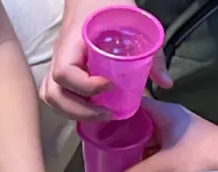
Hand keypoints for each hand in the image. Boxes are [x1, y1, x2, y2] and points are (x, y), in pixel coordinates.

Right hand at [39, 0, 171, 120]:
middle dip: (80, 110)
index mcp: (73, 42)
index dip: (85, 86)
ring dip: (73, 112)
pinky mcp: (61, 70)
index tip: (109, 85)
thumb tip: (166, 83)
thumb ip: (151, 53)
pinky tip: (89, 108)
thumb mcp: (133, 22)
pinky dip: (69, 107)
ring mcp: (58, 63)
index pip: (65, 72)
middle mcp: (60, 55)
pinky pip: (55, 94)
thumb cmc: (108, 4)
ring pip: (51, 96)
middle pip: (54, 93)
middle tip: (106, 113)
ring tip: (98, 114)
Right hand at [105, 98, 217, 171]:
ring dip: (132, 155)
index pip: (129, 105)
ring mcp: (180, 137)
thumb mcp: (164, 167)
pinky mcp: (187, 153)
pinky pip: (158, 156)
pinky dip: (146, 165)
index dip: (110, 113)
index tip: (92, 125)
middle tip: (97, 153)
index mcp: (164, 113)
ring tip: (111, 168)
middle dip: (118, 140)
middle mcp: (170, 120)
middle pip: (136, 126)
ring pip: (147, 143)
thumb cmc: (204, 158)